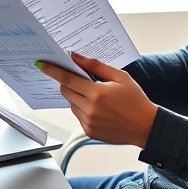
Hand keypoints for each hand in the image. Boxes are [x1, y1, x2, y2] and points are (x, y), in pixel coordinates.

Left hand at [36, 52, 157, 147]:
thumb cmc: (135, 100)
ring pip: (71, 103)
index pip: (68, 79)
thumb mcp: (120, 77)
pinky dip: (82, 108)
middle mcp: (90, 109)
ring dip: (76, 96)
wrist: (146, 127)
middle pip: (66, 91)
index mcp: (97, 93)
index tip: (42, 64)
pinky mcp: (88, 131)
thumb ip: (96, 66)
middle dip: (67, 82)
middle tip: (79, 79)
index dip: (53, 71)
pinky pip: (77, 115)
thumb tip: (76, 57)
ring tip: (96, 96)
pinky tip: (98, 108)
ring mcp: (88, 122)